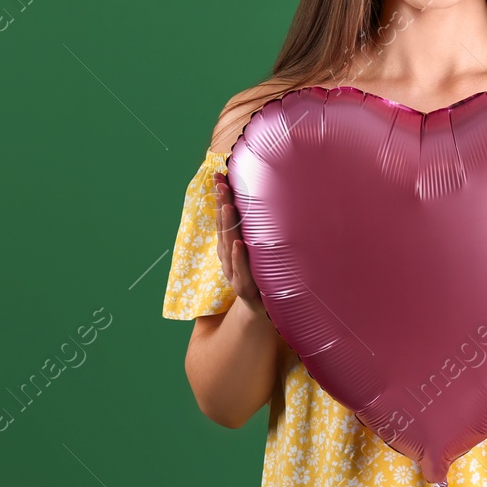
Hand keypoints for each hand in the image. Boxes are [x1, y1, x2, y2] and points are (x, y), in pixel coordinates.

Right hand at [212, 170, 266, 314]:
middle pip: (223, 227)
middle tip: (220, 183)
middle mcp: (229, 257)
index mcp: (230, 246)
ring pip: (228, 245)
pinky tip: (238, 244)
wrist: (264, 311)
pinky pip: (241, 270)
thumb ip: (258, 229)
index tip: (219, 175)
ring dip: (228, 225)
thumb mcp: (259, 250)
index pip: (224, 217)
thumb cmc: (262, 275)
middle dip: (221, 204)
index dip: (220, 197)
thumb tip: (268, 199)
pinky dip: (239, 257)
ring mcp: (235, 272)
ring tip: (227, 206)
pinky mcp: (245, 288)